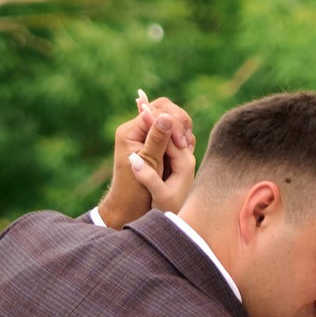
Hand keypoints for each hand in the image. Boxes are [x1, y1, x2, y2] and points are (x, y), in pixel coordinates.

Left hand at [101, 93, 195, 225]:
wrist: (129, 207)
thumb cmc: (136, 191)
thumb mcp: (149, 165)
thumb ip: (157, 140)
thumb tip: (165, 116)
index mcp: (129, 131)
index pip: (157, 110)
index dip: (173, 123)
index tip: (182, 144)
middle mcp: (135, 129)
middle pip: (164, 109)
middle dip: (179, 123)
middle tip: (185, 145)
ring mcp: (145, 134)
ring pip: (170, 118)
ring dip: (181, 130)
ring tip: (185, 148)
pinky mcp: (153, 141)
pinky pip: (171, 130)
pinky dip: (180, 137)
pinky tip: (184, 149)